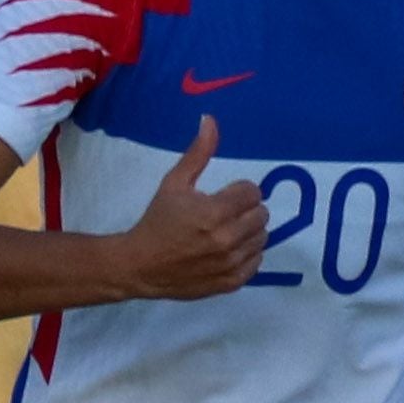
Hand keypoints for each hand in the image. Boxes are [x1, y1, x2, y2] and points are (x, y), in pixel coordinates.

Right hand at [112, 116, 263, 300]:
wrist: (140, 265)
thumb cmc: (157, 220)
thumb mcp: (174, 183)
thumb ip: (198, 153)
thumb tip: (210, 120)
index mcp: (214, 212)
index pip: (253, 193)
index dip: (240, 191)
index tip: (225, 196)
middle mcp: (227, 239)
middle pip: (262, 214)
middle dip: (246, 210)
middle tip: (225, 213)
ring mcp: (231, 263)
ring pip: (262, 238)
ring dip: (248, 231)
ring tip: (225, 230)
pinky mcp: (232, 282)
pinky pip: (257, 261)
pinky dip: (247, 253)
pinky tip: (227, 249)